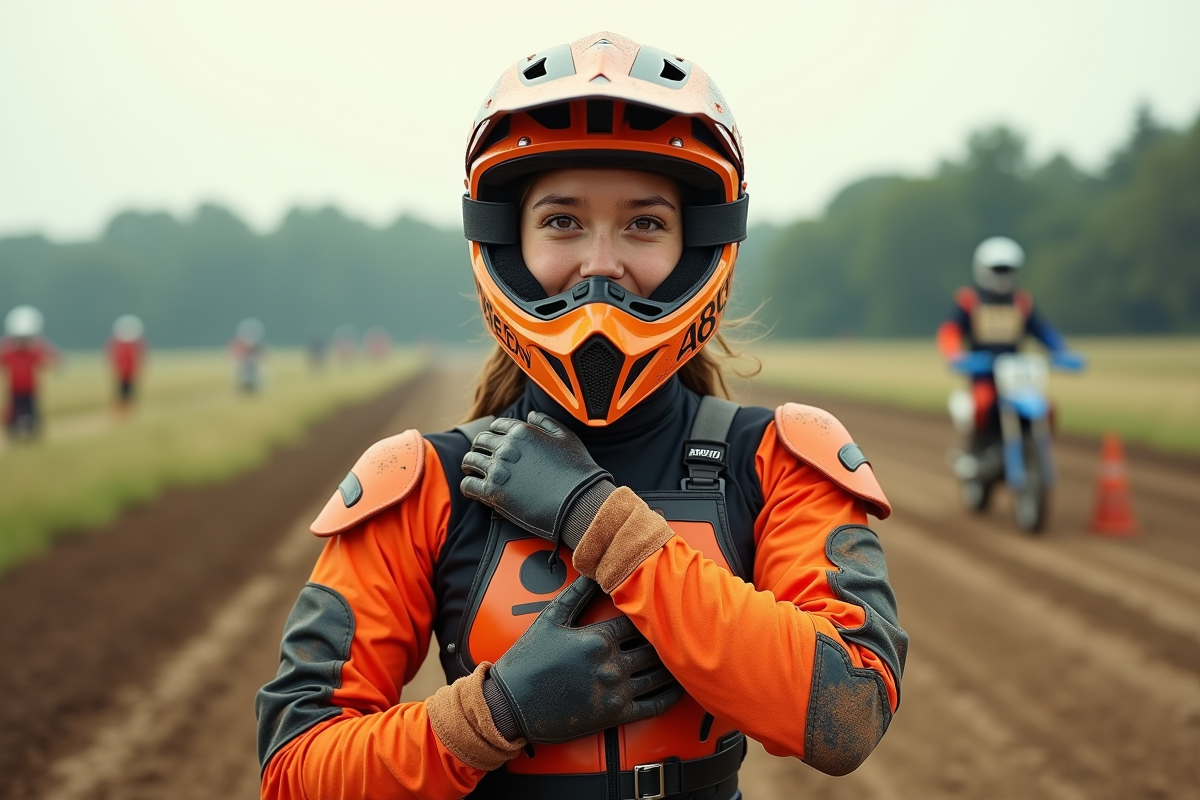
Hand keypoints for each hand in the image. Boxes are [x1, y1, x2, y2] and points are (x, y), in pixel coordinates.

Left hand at [461, 412, 611, 542]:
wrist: (578, 501)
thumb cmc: (576, 470)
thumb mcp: (566, 437)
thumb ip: (546, 422)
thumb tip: (530, 415)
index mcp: (522, 431)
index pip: (497, 425)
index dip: (495, 433)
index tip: (495, 441)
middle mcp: (506, 448)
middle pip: (480, 441)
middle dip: (480, 447)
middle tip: (481, 456)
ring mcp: (498, 470)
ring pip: (470, 461)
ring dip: (470, 465)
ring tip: (472, 471)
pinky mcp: (494, 492)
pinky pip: (468, 485)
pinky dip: (467, 487)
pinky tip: (472, 490)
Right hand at [487, 576, 682, 743]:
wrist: (512, 704)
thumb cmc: (528, 659)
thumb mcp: (551, 618)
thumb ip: (578, 594)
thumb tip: (596, 571)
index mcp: (598, 638)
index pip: (639, 620)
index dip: (655, 611)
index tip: (667, 603)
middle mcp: (611, 665)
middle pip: (655, 647)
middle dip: (671, 636)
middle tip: (688, 627)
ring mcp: (615, 692)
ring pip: (659, 675)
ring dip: (676, 665)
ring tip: (689, 654)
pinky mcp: (615, 715)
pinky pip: (653, 706)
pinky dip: (670, 696)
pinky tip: (680, 688)